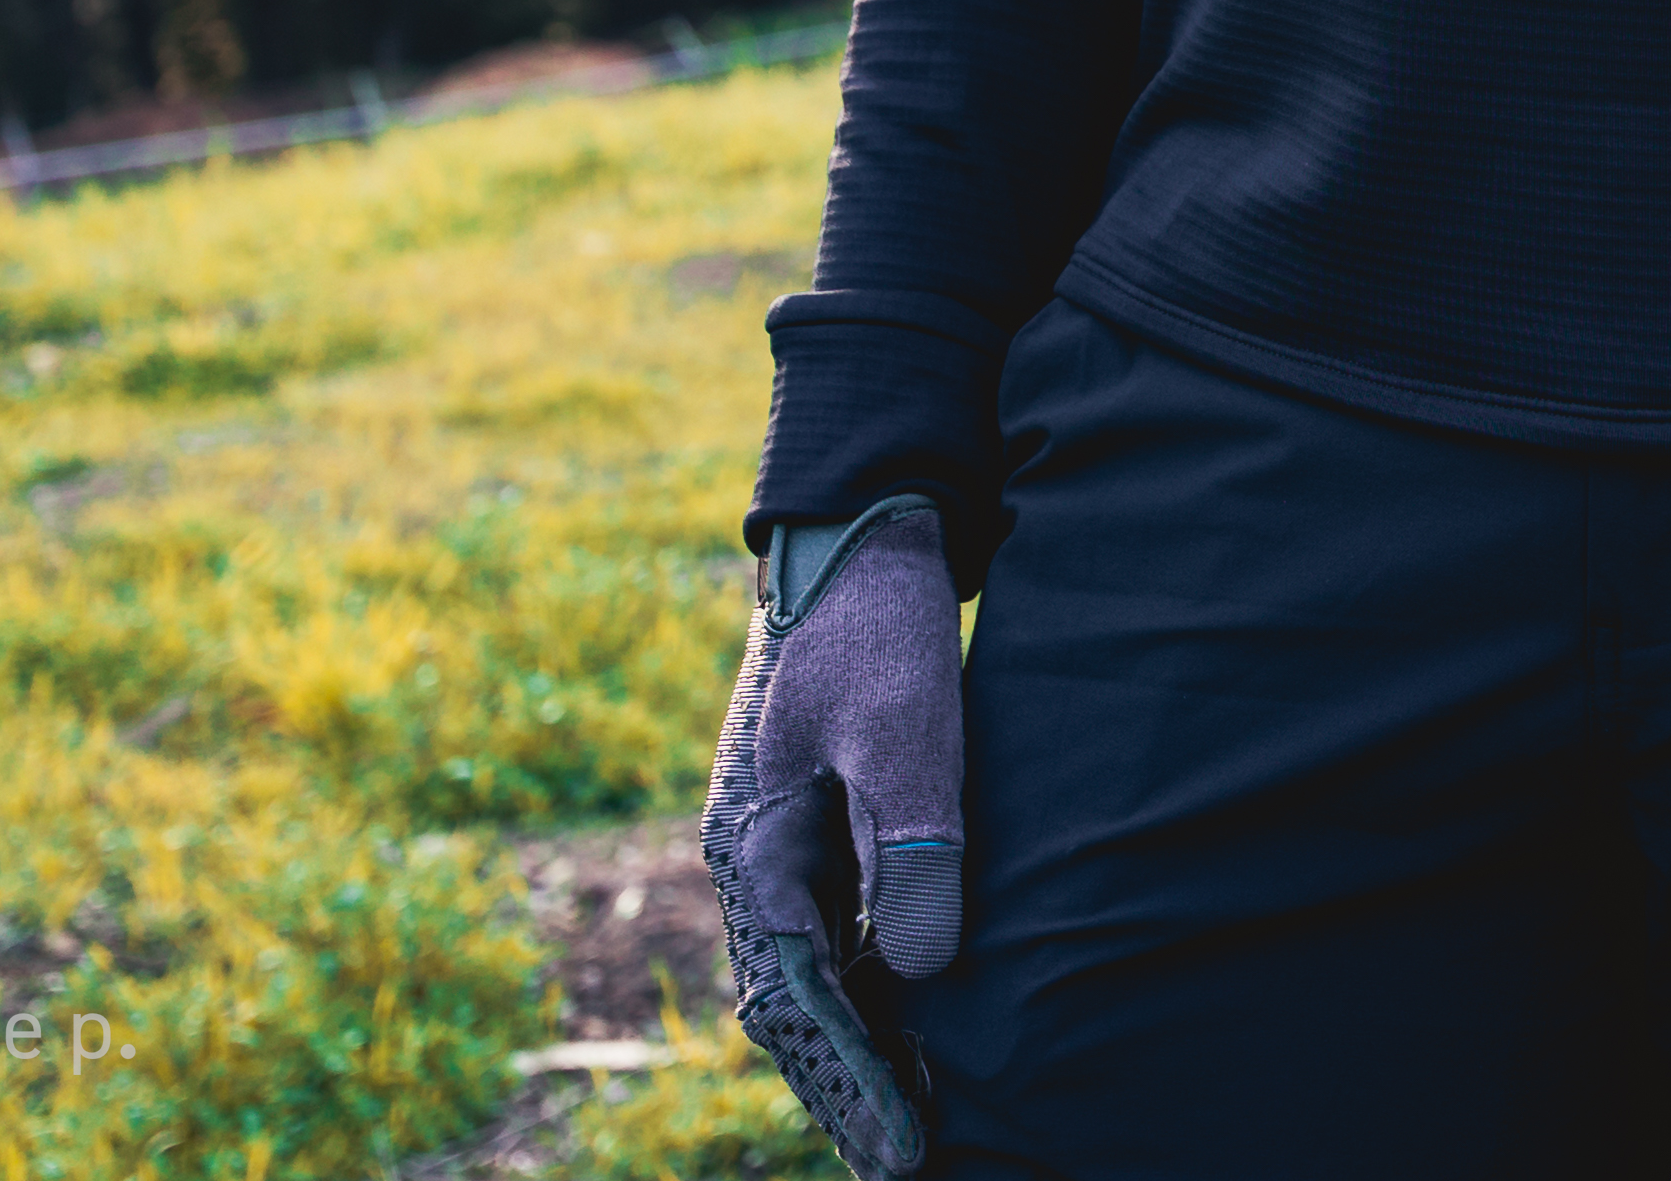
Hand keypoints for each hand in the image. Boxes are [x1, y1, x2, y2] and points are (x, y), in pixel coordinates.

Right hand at [701, 498, 961, 1179]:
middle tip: (905, 1166)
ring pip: (810, 981)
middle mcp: (753, 861)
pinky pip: (830, 938)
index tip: (910, 1142)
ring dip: (854, 1053)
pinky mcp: (815, 833)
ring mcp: (779, 849)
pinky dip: (863, 996)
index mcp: (757, 848)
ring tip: (909, 1129)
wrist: (859, 550)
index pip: (809, 993)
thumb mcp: (909, 735)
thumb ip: (913, 848)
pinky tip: (909, 1031)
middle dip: (846, 1090)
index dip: (861, 1076)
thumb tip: (918, 970)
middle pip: (795, 1008)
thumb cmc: (882, 637)